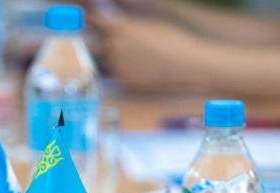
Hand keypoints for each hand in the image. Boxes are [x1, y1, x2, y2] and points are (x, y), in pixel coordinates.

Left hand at [92, 14, 215, 93]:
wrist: (187, 66)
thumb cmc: (173, 41)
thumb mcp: (148, 25)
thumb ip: (127, 26)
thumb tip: (114, 25)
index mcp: (121, 28)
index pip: (96, 22)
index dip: (93, 21)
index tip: (92, 22)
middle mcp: (115, 47)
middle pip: (95, 44)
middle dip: (100, 43)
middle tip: (111, 43)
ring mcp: (118, 67)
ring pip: (108, 61)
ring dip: (114, 59)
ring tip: (137, 58)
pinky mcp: (125, 83)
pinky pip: (118, 76)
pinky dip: (125, 72)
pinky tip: (142, 70)